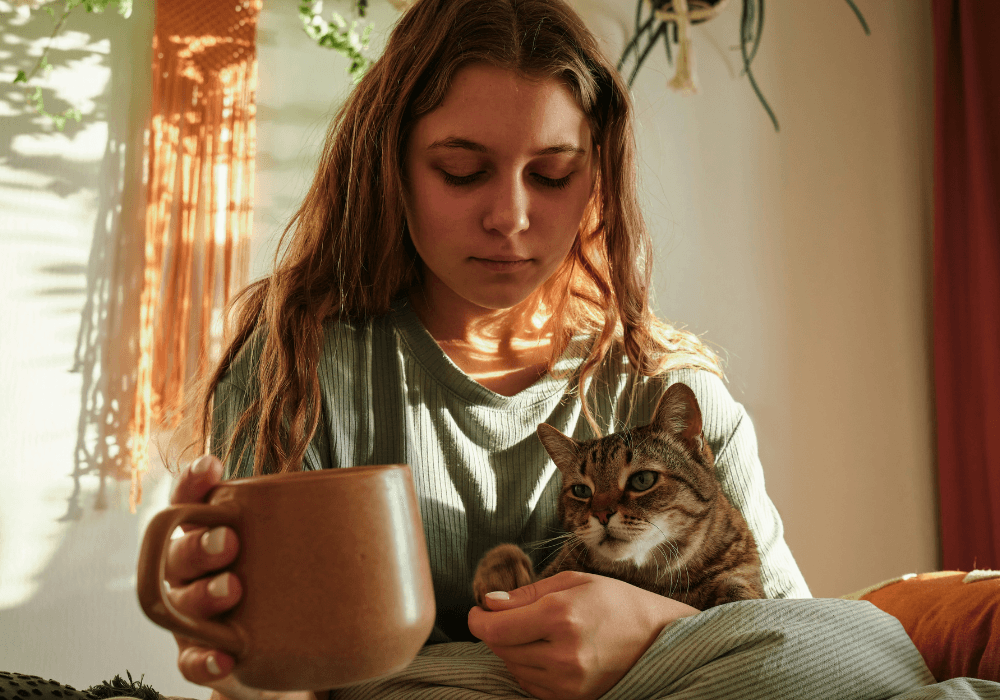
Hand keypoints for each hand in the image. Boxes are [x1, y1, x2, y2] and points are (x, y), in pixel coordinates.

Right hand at [165, 454, 316, 699]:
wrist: (287, 660)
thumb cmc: (293, 591)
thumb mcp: (305, 555)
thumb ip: (330, 528)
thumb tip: (399, 503)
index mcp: (216, 538)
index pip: (192, 505)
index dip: (194, 484)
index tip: (212, 467)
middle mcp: (196, 576)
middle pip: (180, 554)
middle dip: (200, 543)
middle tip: (230, 541)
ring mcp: (196, 620)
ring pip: (180, 604)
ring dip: (203, 596)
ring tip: (232, 590)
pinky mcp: (204, 659)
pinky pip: (193, 662)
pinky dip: (205, 660)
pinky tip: (225, 658)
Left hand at [467, 571, 697, 699]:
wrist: (657, 637)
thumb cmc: (615, 601)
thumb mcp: (572, 582)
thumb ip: (526, 594)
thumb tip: (490, 603)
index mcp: (560, 617)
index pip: (495, 628)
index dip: (478, 619)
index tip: (479, 611)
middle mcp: (562, 654)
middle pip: (500, 648)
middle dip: (495, 631)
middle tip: (504, 616)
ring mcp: (568, 682)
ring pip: (513, 668)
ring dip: (511, 650)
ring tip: (532, 632)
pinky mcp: (573, 699)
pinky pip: (531, 685)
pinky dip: (528, 668)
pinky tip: (544, 650)